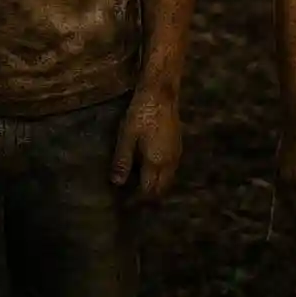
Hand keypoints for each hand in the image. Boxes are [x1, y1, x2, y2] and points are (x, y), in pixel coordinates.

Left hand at [111, 87, 181, 202]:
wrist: (162, 92)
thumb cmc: (141, 114)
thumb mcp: (127, 136)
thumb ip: (122, 161)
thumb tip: (117, 183)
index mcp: (156, 162)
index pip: (149, 190)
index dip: (137, 200)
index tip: (125, 204)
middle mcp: (170, 162)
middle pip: (161, 188)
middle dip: (149, 196)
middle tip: (133, 198)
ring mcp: (176, 154)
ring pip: (168, 179)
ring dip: (157, 185)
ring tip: (141, 185)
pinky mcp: (178, 145)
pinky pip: (171, 169)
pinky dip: (162, 175)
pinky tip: (151, 169)